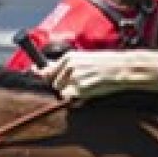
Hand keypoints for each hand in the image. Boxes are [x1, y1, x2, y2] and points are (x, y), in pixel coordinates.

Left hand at [40, 49, 157, 101]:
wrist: (123, 68)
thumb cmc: (108, 64)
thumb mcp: (86, 59)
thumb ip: (67, 66)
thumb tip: (47, 70)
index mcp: (69, 57)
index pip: (48, 69)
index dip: (41, 74)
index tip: (34, 73)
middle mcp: (69, 66)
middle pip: (54, 83)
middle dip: (62, 86)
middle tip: (80, 84)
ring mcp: (74, 78)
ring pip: (62, 92)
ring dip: (71, 93)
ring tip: (89, 86)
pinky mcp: (80, 89)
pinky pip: (72, 99)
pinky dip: (78, 99)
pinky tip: (91, 91)